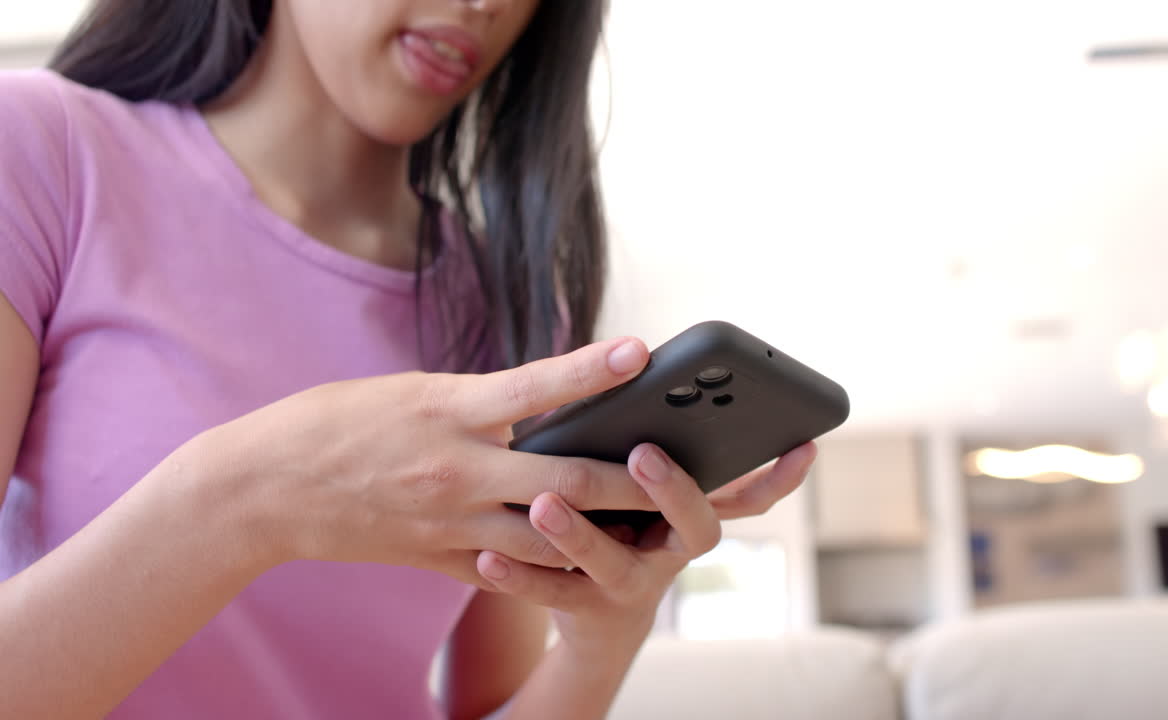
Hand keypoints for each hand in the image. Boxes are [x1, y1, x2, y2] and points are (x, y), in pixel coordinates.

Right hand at [186, 337, 658, 585]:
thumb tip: (543, 409)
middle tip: (684, 472)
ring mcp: (449, 521)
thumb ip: (481, 404)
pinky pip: (510, 569)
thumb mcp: (415, 393)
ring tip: (654, 524)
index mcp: (447, 409)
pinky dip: (552, 564)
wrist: (264, 486)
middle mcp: (456, 468)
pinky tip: (588, 559)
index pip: (534, 386)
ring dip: (603, 534)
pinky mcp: (439, 557)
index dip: (591, 370)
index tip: (641, 352)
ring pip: (549, 538)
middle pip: (563, 481)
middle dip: (631, 482)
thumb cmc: (339, 423)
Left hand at [474, 441, 817, 655]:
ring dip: (581, 534)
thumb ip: (640, 441)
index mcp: (690, 514)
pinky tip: (490, 553)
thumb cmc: (615, 521)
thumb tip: (635, 361)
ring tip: (545, 503)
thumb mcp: (636, 484)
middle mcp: (671, 552)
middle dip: (673, 490)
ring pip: (615, 564)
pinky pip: (552, 593)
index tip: (801, 443)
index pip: (749, 495)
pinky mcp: (585, 612)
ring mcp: (631, 586)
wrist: (594, 620)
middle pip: (696, 528)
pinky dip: (520, 576)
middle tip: (645, 454)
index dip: (780, 475)